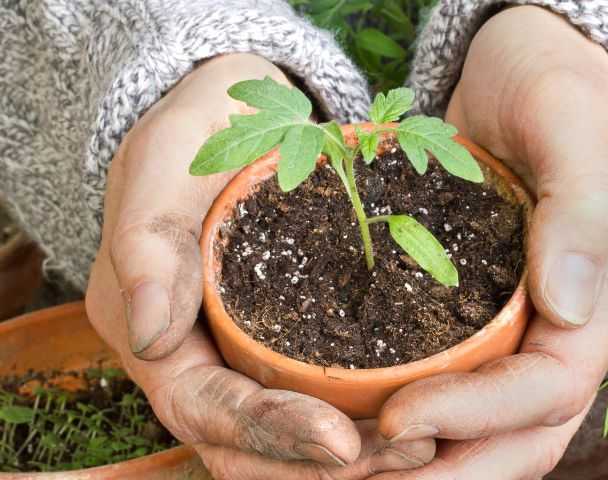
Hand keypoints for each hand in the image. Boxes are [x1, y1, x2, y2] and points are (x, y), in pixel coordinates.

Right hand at [86, 53, 433, 478]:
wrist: (237, 121)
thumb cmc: (196, 137)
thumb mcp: (162, 167)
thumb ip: (147, 244)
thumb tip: (148, 338)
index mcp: (156, 334)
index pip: (205, 409)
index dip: (269, 433)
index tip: (340, 441)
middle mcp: (197, 362)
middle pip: (249, 448)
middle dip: (322, 465)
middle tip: (408, 453)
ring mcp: (242, 358)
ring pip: (286, 440)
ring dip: (353, 457)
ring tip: (423, 445)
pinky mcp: (284, 344)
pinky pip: (318, 399)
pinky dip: (364, 420)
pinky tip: (416, 416)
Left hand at [369, 6, 607, 478]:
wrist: (526, 75)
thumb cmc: (552, 85)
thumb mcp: (570, 119)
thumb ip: (582, 206)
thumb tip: (567, 305)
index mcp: (603, 297)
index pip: (546, 391)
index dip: (474, 417)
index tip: (394, 418)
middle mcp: (568, 330)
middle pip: (520, 437)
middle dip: (446, 471)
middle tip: (359, 477)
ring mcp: (526, 328)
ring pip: (488, 429)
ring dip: (425, 462)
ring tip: (350, 470)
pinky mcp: (483, 316)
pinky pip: (457, 385)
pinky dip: (414, 421)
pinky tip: (358, 424)